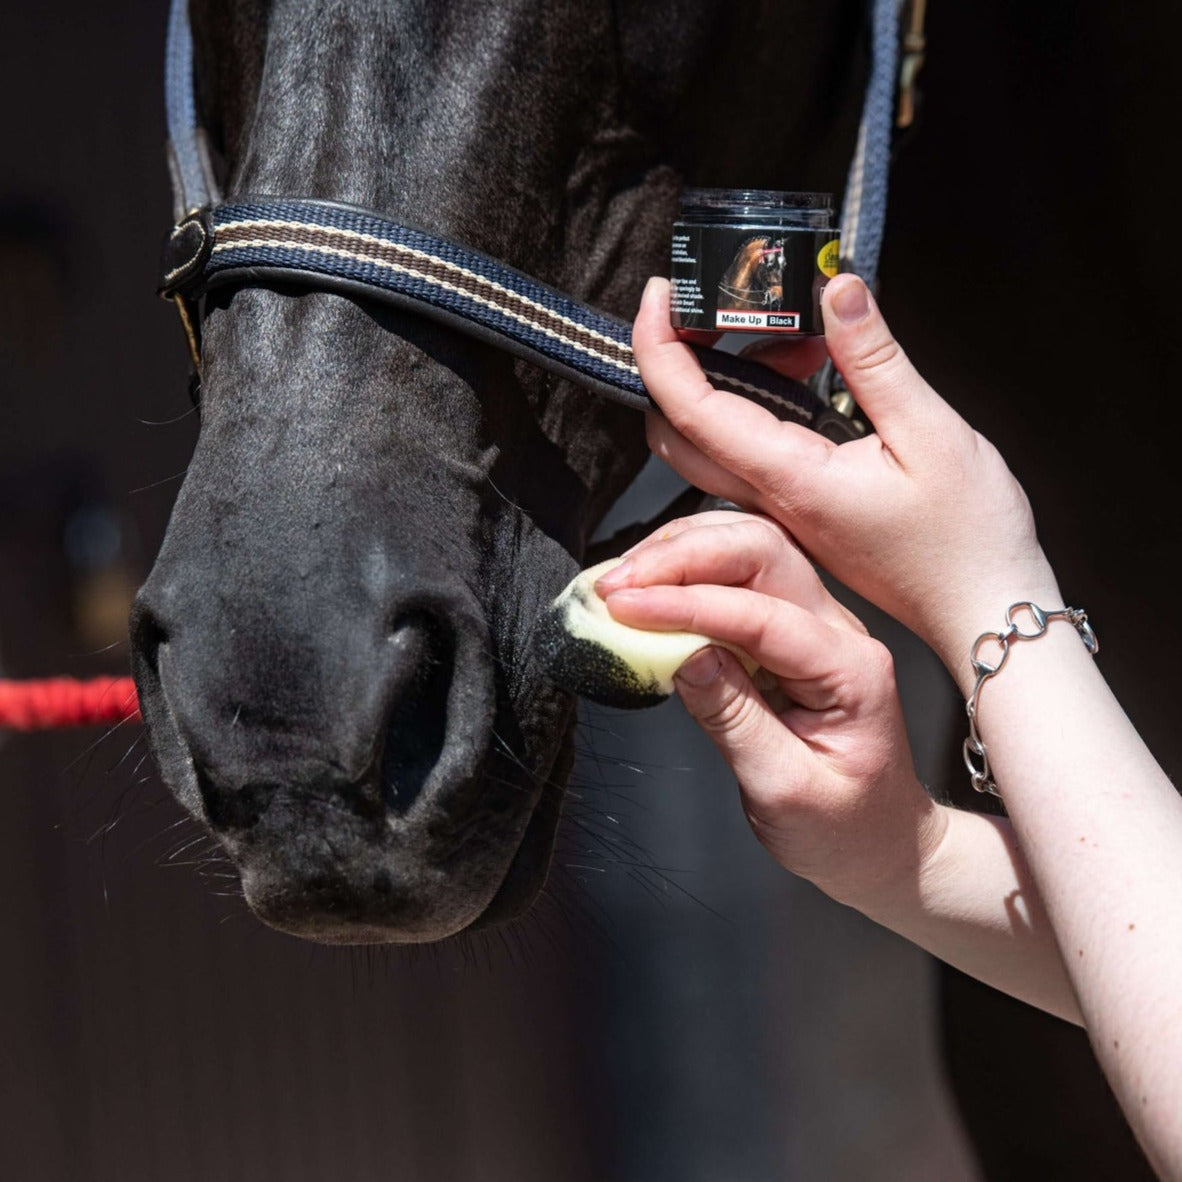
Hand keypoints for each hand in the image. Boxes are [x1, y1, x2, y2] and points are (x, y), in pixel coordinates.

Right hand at [595, 512, 943, 910]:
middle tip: (614, 584)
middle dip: (680, 556)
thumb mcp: (784, 791)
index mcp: (851, 669)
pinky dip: (688, 571)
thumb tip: (681, 655)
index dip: (684, 603)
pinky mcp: (789, 630)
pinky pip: (739, 577)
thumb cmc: (846, 830)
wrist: (882, 844)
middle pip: (761, 551)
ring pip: (749, 548)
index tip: (623, 607)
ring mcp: (817, 624)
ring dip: (681, 553)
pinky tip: (650, 586)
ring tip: (622, 579)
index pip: (761, 612)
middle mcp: (840, 631)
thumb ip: (733, 719)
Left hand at [635, 275, 1060, 679]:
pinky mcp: (797, 507)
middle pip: (681, 425)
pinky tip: (817, 381)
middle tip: (731, 311)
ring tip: (809, 345)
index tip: (659, 295)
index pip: (691, 408)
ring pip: (714, 436)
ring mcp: (779, 506)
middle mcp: (770, 496)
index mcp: (790, 477)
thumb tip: (837, 292)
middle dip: (689, 356)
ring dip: (739, 376)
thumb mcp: (931, 433)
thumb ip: (874, 360)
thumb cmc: (966, 539)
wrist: (980, 608)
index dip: (659, 347)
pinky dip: (765, 402)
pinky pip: (751, 449)